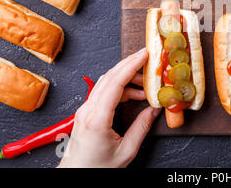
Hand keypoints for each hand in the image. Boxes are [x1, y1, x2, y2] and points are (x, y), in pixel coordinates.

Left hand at [58, 48, 160, 167]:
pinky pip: (103, 92)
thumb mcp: (126, 151)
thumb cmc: (96, 168)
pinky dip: (120, 88)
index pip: (115, 83)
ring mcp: (84, 110)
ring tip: (145, 84)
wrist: (76, 176)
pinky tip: (133, 94)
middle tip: (146, 57)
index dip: (131, 66)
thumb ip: (141, 129)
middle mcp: (87, 110)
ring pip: (105, 82)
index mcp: (97, 119)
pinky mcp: (86, 112)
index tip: (144, 55)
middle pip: (109, 77)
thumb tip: (154, 111)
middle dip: (129, 63)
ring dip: (125, 77)